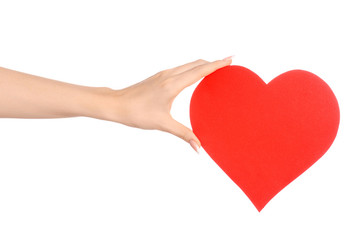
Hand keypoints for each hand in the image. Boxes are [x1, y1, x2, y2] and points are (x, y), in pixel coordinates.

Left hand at [105, 56, 233, 151]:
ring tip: (215, 68)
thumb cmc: (136, 113)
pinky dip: (192, 68)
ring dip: (203, 64)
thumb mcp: (163, 124)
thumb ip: (184, 134)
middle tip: (228, 63)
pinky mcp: (159, 76)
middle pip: (197, 63)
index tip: (230, 59)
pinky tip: (194, 75)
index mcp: (173, 84)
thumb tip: (199, 147)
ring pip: (188, 64)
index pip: (200, 71)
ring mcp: (163, 74)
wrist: (116, 104)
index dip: (217, 64)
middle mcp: (169, 75)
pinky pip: (181, 68)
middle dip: (214, 62)